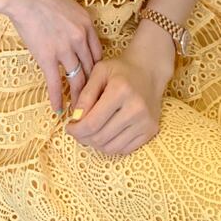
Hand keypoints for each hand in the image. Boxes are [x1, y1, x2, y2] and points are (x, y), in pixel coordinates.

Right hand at [3, 0, 103, 112]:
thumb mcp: (71, 6)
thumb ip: (78, 23)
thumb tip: (80, 36)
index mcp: (87, 25)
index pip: (98, 54)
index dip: (99, 71)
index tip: (97, 82)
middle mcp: (80, 39)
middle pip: (91, 70)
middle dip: (93, 89)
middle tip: (94, 103)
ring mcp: (64, 49)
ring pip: (77, 80)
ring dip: (79, 98)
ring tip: (80, 112)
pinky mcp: (47, 57)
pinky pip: (56, 83)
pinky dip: (57, 98)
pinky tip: (58, 110)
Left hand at [64, 38, 172, 154]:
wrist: (148, 71)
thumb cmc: (120, 70)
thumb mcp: (98, 72)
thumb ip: (85, 94)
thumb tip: (76, 118)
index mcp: (121, 91)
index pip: (91, 123)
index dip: (75, 129)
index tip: (69, 126)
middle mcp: (136, 108)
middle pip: (100, 137)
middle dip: (83, 137)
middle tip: (77, 131)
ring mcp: (146, 122)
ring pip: (110, 148)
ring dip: (95, 144)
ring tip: (90, 132)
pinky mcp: (151, 130)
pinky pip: (124, 150)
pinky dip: (110, 146)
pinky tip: (105, 134)